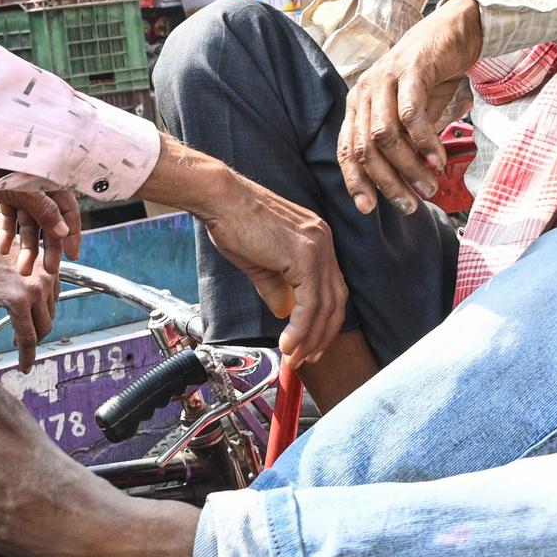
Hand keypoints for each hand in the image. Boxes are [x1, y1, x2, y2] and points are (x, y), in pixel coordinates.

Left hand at [0, 186, 82, 275]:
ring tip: (23, 269)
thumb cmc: (7, 164)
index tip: (72, 256)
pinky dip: (7, 234)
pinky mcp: (5, 195)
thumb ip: (45, 210)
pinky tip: (4, 249)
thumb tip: (63, 232)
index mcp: (54, 185)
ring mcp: (23, 193)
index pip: (69, 212)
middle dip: (49, 248)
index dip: (72, 235)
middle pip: (50, 224)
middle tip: (49, 270)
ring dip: (26, 247)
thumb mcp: (30, 189)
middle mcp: (42, 190)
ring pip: (29, 225)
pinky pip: (10, 218)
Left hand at [0, 238, 59, 370]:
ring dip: (39, 324)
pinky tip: (30, 308)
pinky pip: (54, 298)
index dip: (27, 358)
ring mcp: (47, 279)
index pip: (28, 340)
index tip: (24, 368)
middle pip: (44, 329)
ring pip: (51, 314)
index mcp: (17, 301)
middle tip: (21, 346)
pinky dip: (45, 307)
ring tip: (22, 325)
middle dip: (34, 342)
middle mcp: (37, 290)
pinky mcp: (52, 271)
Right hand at [139, 140, 346, 367]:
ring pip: (326, 306)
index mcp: (316, 238)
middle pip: (336, 300)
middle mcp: (323, 240)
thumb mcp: (260, 261)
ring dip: (311, 337)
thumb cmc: (233, 221)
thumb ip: (276, 286)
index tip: (311, 343)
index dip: (324, 320)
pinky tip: (288, 343)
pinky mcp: (304, 256)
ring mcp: (317, 247)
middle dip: (322, 335)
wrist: (221, 198)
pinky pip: (310, 303)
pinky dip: (301, 328)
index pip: (331, 288)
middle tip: (307, 358)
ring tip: (294, 357)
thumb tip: (283, 311)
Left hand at [339, 0, 480, 212]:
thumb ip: (403, 143)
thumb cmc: (430, 75)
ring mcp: (385, 78)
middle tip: (410, 203)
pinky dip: (424, 141)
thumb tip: (407, 183)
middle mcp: (364, 91)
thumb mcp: (410, 113)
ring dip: (408, 166)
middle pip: (365, 147)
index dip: (355, 181)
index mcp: (358, 104)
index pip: (346, 150)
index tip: (368, 209)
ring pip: (385, 135)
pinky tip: (438, 158)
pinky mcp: (410, 69)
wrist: (452, 31)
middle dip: (387, 182)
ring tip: (429, 184)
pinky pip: (411, 113)